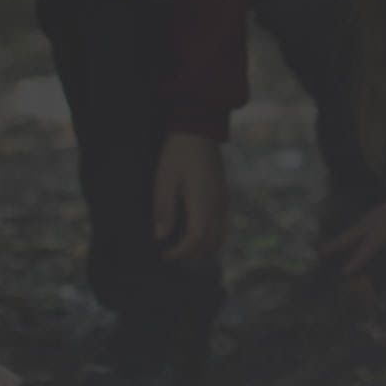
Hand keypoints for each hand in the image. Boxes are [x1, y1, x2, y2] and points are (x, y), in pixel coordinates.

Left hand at [154, 132, 226, 261]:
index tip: (165, 254)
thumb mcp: (165, 179)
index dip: (180, 252)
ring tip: (184, 248)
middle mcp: (217, 206)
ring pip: (220, 238)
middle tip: (172, 254)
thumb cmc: (178, 154)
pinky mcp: (224, 197)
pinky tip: (196, 234)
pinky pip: (223, 227)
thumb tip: (161, 236)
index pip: (196, 239)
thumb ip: (164, 209)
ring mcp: (223, 202)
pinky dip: (211, 238)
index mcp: (202, 202)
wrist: (199, 131)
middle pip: (211, 244)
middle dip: (192, 255)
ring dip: (204, 249)